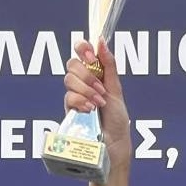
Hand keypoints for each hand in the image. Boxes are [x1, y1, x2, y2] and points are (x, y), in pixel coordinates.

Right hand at [62, 39, 130, 169]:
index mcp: (94, 73)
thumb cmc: (117, 119)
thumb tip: (101, 41)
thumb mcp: (115, 88)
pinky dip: (80, 101)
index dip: (83, 48)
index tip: (91, 57)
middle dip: (87, 75)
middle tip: (100, 89)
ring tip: (98, 103)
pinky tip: (90, 109)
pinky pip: (68, 97)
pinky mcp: (69, 110)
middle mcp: (82, 82)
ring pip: (69, 79)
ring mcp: (74, 96)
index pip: (81, 50)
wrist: (114, 144)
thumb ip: (108, 65)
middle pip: (72, 63)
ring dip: (86, 90)